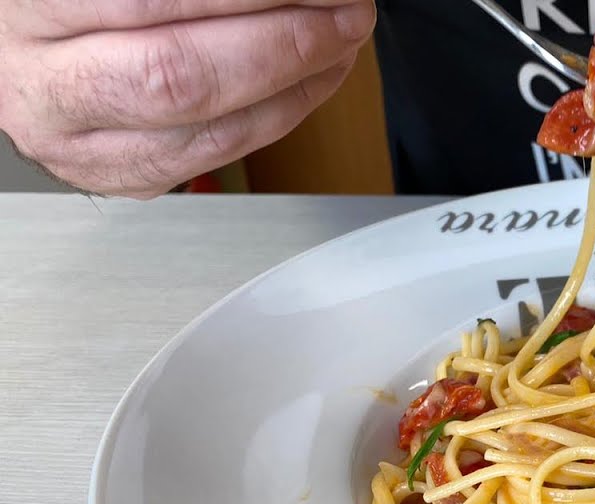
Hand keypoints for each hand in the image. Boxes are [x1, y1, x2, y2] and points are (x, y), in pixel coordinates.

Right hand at [0, 1, 375, 198]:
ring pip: (205, 133)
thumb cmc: (67, 5)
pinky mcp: (119, 176)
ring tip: (339, 43)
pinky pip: (212, 160)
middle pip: (179, 79)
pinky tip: (309, 82)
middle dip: (284, 46)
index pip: (151, 2)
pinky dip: (276, 119)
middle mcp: (46, 84)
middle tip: (343, 13)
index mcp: (31, 10)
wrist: (16, 45)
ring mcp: (79, 142)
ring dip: (297, 87)